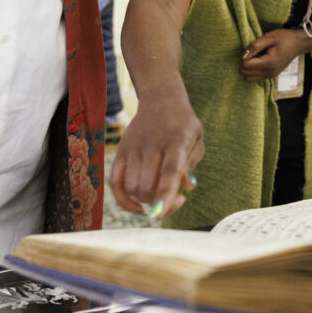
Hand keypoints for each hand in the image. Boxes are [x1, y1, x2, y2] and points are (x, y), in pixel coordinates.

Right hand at [110, 90, 202, 218]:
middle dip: (161, 202)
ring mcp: (133, 147)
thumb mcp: (197, 139)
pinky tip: (139, 206)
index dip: (164, 193)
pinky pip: (115, 183)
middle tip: (176, 200)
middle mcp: (152, 143)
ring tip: (161, 194)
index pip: (169, 170)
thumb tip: (186, 188)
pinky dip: (124, 200)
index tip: (159, 213)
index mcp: (176, 140)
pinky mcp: (121, 151)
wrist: (161, 99)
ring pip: (132, 187)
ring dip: (146, 200)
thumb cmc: (184, 124)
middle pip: (148, 185)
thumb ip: (192, 164)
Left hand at [239, 28, 304, 81]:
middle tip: (251, 53)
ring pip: (249, 78)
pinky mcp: (272, 76)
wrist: (298, 44)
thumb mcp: (270, 37)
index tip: (250, 49)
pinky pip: (256, 78)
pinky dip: (253, 71)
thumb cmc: (285, 38)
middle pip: (245, 74)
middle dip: (244, 63)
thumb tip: (244, 52)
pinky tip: (259, 61)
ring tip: (255, 57)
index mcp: (269, 62)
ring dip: (248, 69)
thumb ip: (256, 45)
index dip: (244, 57)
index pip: (246, 66)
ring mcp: (271, 75)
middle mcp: (270, 72)